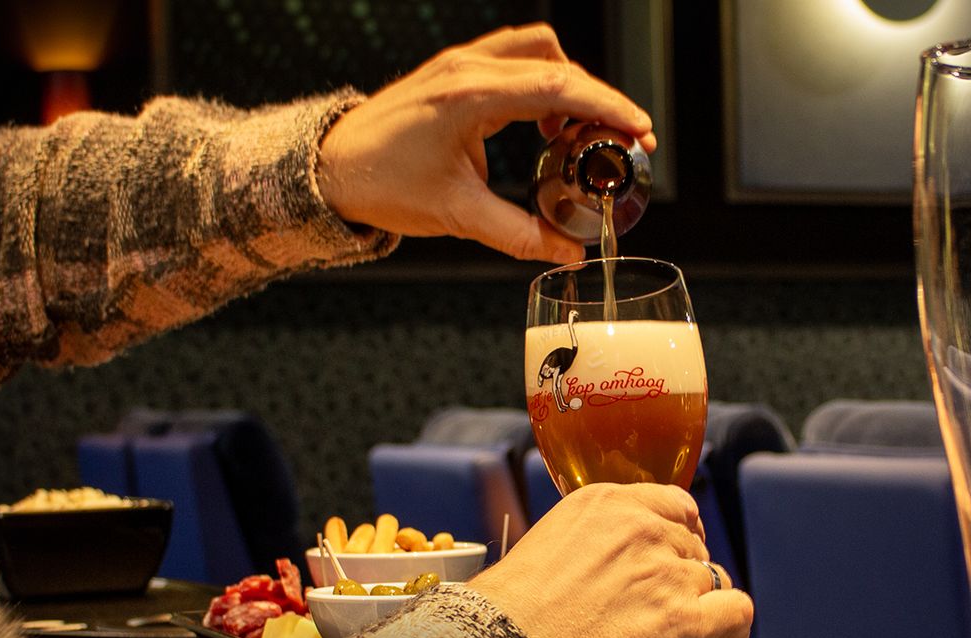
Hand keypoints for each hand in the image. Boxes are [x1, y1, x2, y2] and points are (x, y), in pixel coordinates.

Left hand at [316, 24, 656, 263]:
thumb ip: (520, 235)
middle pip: (558, 64)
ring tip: (580, 136)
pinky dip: (543, 84)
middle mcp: (467, 68)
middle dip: (600, 101)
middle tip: (625, 140)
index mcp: (469, 97)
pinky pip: (516, 59)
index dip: (608, 107)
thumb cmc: (383, 183)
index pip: (559, 87)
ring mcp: (460, 64)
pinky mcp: (456, 71)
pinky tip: (546, 125)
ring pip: (539, 51)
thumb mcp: (458, 215)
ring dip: (570, 86)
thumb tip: (569, 252)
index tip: (640, 130)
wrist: (331, 166)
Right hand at [470, 483, 753, 637]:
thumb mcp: (542, 548)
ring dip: (699, 612)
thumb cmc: (507, 620)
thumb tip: (612, 568)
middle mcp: (642, 529)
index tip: (669, 565)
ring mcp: (667, 573)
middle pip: (695, 549)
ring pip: (716, 582)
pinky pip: (738, 614)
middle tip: (651, 618)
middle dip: (681, 583)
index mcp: (606, 504)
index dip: (679, 541)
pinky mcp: (685, 621)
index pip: (675, 507)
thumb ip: (592, 544)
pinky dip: (730, 637)